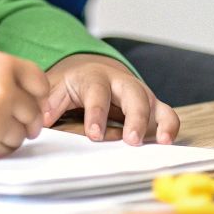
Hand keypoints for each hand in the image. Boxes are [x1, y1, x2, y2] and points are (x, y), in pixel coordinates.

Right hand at [0, 51, 53, 159]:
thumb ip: (3, 75)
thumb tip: (31, 95)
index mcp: (1, 65)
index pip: (39, 82)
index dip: (36, 94)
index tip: (32, 101)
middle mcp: (3, 92)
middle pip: (32, 111)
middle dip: (25, 118)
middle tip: (11, 121)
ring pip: (20, 134)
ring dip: (8, 134)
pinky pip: (4, 151)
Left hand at [45, 53, 180, 145]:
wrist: (89, 71)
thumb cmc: (72, 85)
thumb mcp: (56, 88)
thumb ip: (50, 103)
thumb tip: (43, 119)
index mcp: (94, 77)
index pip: (97, 92)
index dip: (97, 113)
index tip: (94, 134)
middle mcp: (121, 82)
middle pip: (133, 94)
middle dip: (134, 117)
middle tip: (131, 140)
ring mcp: (138, 93)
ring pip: (152, 102)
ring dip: (158, 121)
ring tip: (161, 142)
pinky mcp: (150, 105)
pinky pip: (165, 113)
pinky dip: (169, 125)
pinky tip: (167, 141)